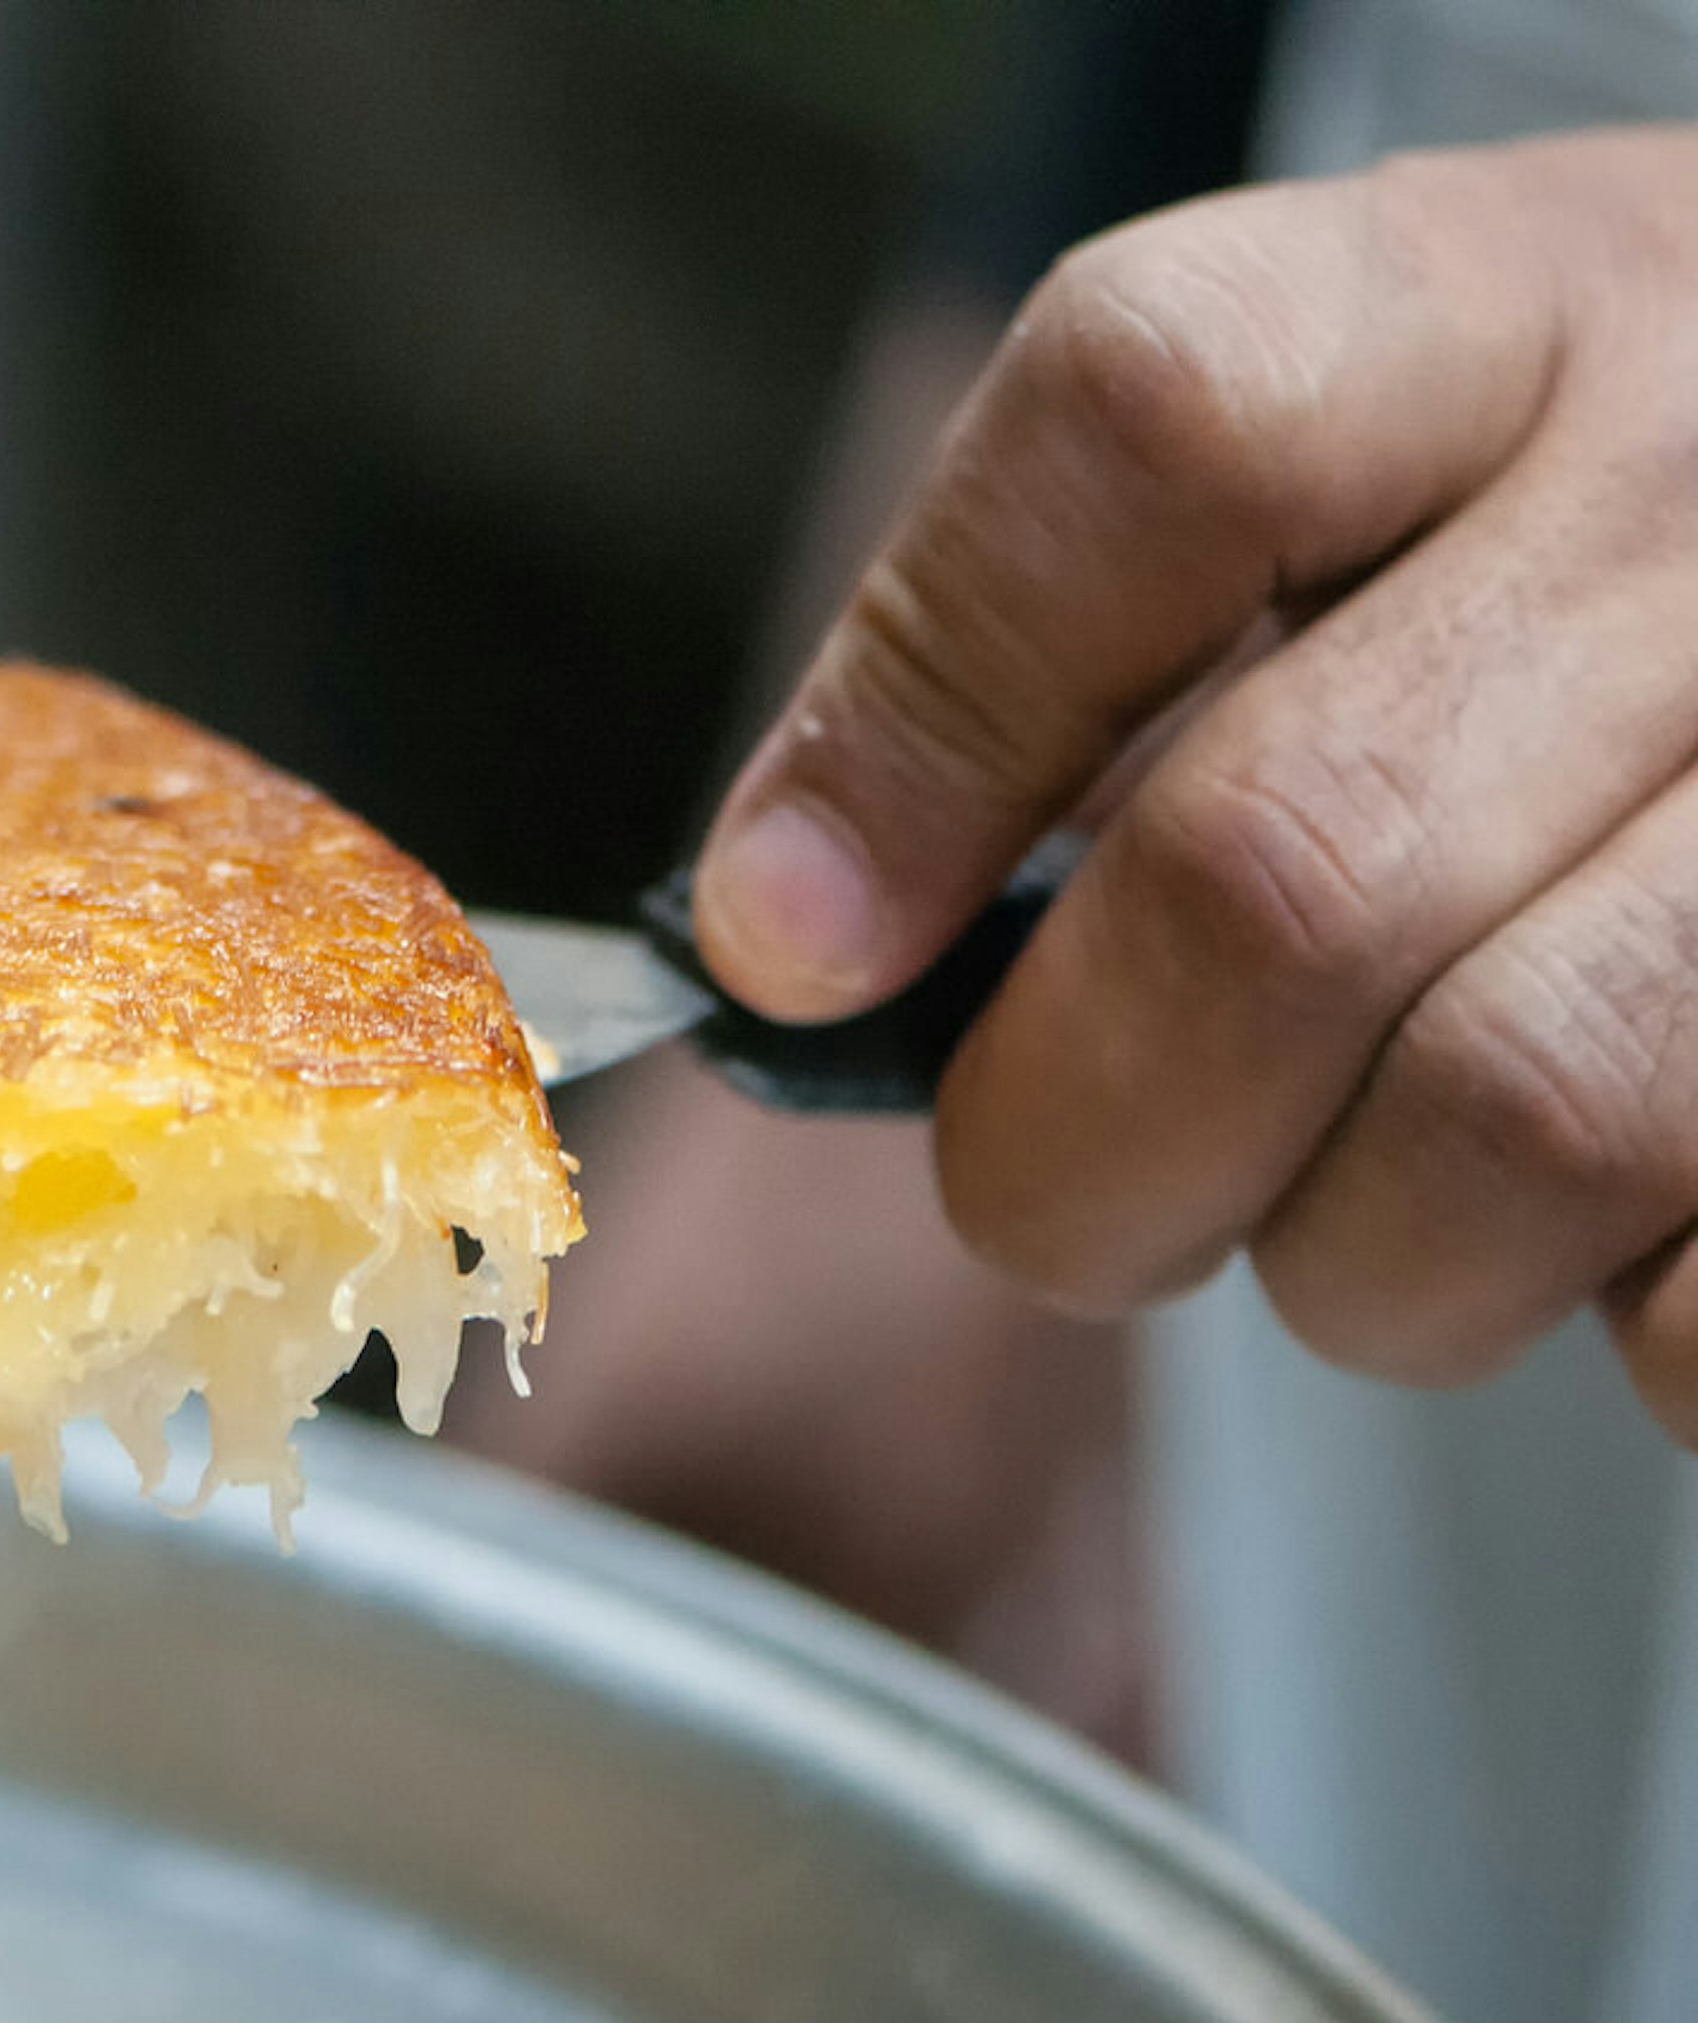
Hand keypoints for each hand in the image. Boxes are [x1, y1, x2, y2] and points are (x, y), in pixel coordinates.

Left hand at [688, 128, 1697, 1443]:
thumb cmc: (1565, 570)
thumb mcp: (1338, 483)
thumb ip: (1052, 657)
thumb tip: (791, 935)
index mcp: (1496, 311)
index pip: (1153, 425)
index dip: (925, 725)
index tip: (795, 940)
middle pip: (1272, 879)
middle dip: (1076, 1137)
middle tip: (1061, 1187)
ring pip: (1510, 1118)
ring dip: (1356, 1259)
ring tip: (1362, 1214)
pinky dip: (1621, 1328)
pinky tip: (1614, 1225)